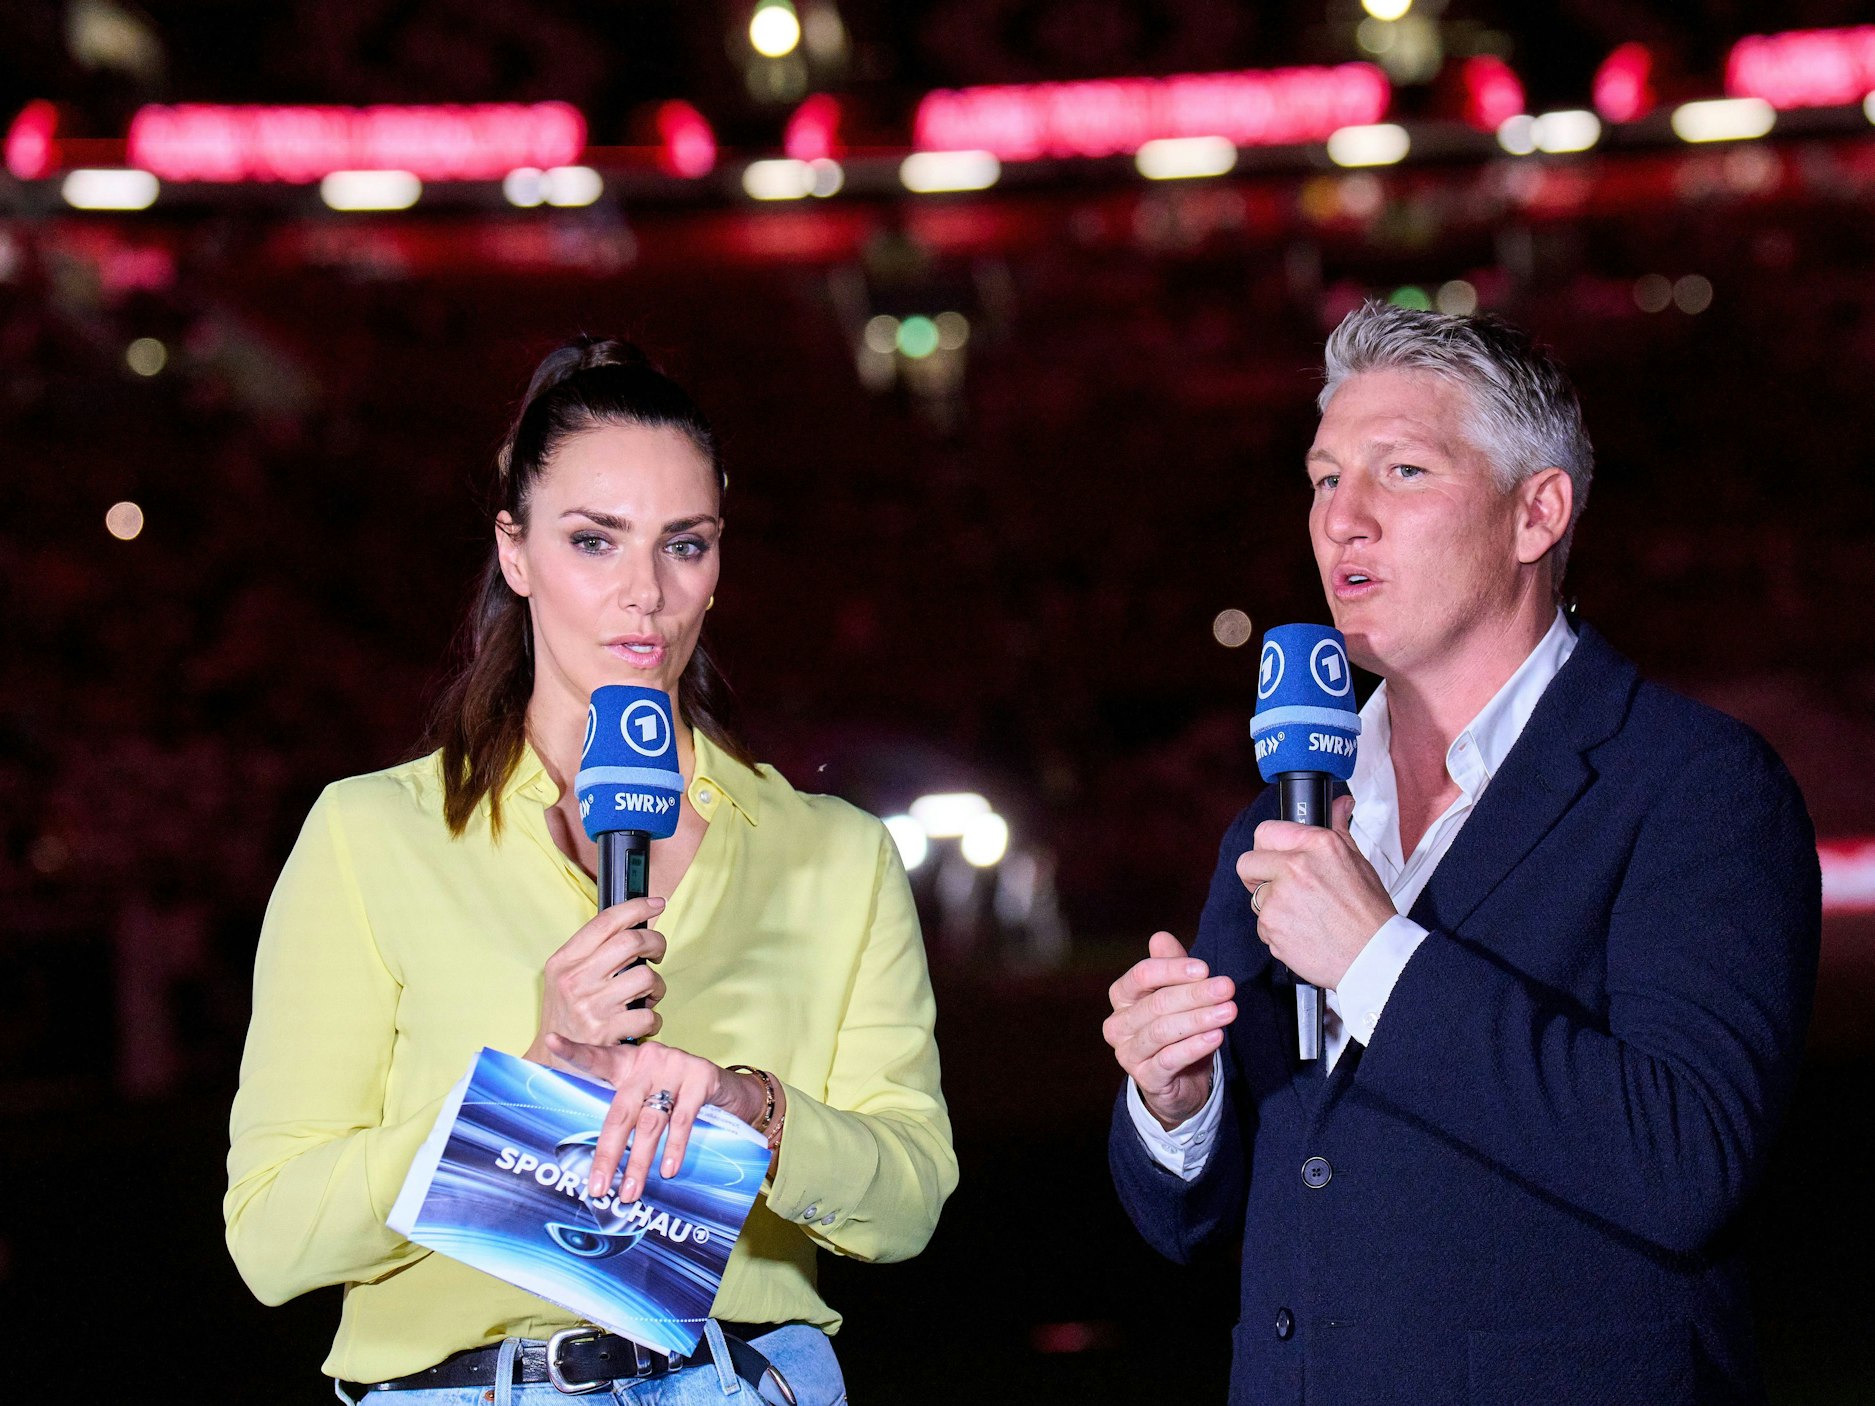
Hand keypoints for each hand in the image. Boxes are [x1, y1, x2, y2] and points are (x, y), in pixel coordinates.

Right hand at [522, 897, 668, 1060]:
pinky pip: (649, 1015)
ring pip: (646, 977)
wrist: (552, 1063)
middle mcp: (576, 980)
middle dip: (656, 943)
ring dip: (656, 987)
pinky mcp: (607, 1033)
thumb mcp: (564, 977)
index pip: (606, 921)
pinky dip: (654, 1019)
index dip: (637, 907)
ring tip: (647, 995)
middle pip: (632, 942)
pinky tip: (643, 1021)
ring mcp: (591, 1006)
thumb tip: (632, 925)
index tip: (656, 903)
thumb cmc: (566, 1015)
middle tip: (657, 953)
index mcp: (564, 961)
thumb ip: (592, 952)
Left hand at [544, 1035, 771, 1202]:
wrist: (732, 1091)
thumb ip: (628, 1114)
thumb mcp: (650, 1096)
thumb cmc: (680, 1097)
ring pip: (650, 1121)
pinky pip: (683, 1119)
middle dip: (608, 1153)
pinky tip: (668, 1170)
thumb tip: (602, 1166)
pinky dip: (675, 1147)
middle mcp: (649, 1060)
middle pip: (620, 1111)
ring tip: (630, 1193)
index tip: (550, 1040)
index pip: (598, 1058)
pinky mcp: (701, 1076)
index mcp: (629, 1063)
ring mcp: (675, 1066)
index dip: (574, 1050)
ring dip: (640, 1162)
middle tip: (598, 1188)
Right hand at [1103, 931, 1235, 1128]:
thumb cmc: (1177, 1029)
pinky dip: (1194, 1047)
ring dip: (1199, 1019)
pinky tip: (1216, 1037)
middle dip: (1195, 994)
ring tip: (1228, 1011)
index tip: (1205, 968)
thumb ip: (1171, 965)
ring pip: (1163, 1031)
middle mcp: (1118, 1024)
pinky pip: (1169, 1060)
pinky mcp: (1146, 1078)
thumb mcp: (1177, 993)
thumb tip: (1161, 937)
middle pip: (1157, 1003)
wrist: (1181, 1081)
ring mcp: (1128, 1053)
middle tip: (1227, 987)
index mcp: (1122, 996)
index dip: (1173, 969)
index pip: (1141, 975)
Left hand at [1235, 796, 1394, 989]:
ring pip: (1255, 897)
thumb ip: (1338, 829)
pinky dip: (1278, 931)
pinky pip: (1262, 925)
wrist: (1373, 956)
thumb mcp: (1358, 862)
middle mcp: (1295, 867)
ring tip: (1304, 915)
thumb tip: (1338, 805)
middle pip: (1247, 863)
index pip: (1266, 831)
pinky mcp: (1271, 927)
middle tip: (1280, 887)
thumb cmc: (1368, 913)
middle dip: (1258, 876)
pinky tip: (1303, 932)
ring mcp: (1280, 898)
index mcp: (1318, 845)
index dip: (1266, 846)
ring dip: (1272, 907)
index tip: (1272, 856)